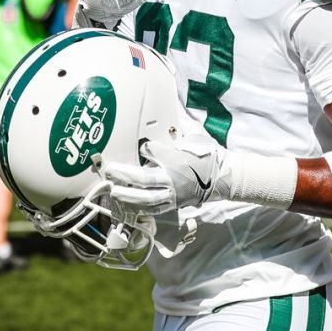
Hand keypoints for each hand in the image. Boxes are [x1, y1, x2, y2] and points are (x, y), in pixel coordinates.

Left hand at [96, 133, 229, 214]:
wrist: (223, 177)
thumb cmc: (207, 156)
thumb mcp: (193, 137)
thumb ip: (177, 131)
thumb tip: (166, 121)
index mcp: (176, 160)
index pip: (152, 151)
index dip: (143, 148)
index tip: (139, 146)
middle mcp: (173, 179)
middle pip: (144, 180)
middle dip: (124, 177)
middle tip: (109, 173)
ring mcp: (173, 194)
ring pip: (147, 200)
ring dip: (128, 197)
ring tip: (114, 192)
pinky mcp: (174, 204)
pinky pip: (154, 209)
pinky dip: (139, 209)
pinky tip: (127, 206)